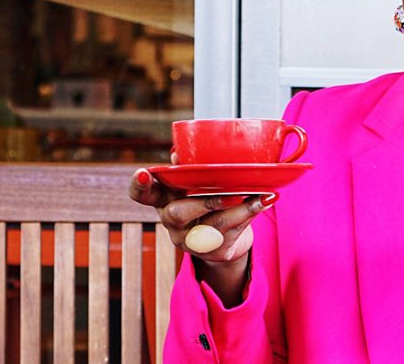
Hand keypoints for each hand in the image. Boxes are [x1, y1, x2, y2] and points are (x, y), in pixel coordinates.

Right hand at [128, 160, 276, 304]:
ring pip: (212, 224)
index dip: (139, 185)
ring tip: (260, 196)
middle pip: (177, 214)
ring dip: (239, 208)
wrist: (227, 242)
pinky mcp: (212, 251)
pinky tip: (265, 201)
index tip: (143, 172)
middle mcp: (172, 222)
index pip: (142, 194)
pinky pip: (232, 232)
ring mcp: (190, 240)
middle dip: (204, 201)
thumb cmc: (209, 203)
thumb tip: (179, 151)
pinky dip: (251, 214)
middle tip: (229, 193)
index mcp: (165, 199)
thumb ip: (192, 170)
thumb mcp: (198, 186)